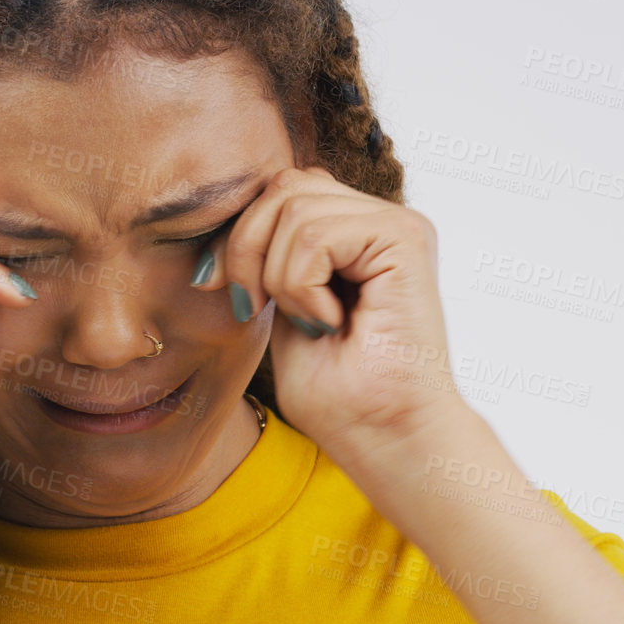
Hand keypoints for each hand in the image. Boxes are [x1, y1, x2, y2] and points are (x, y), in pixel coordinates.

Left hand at [191, 166, 475, 496]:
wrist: (384, 437)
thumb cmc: (338, 392)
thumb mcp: (280, 307)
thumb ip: (267, 253)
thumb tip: (226, 215)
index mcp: (352, 230)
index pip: (277, 191)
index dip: (237, 235)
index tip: (217, 289)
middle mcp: (378, 218)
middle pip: (281, 186)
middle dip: (246, 249)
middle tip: (256, 308)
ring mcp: (396, 224)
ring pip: (294, 207)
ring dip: (279, 277)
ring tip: (310, 324)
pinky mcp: (406, 238)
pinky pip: (316, 234)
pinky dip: (302, 286)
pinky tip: (330, 323)